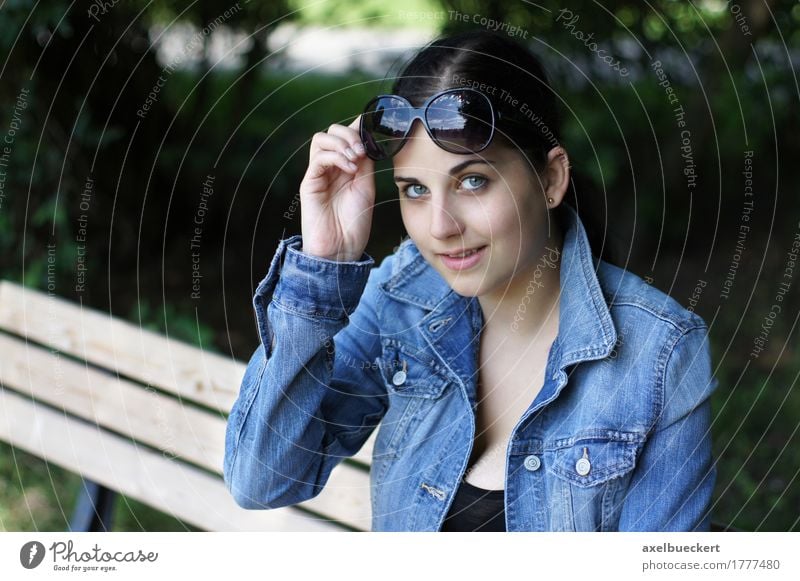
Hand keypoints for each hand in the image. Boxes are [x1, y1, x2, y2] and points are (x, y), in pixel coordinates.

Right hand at [299, 115, 374, 260]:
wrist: (342, 249)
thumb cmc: (354, 222)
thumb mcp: (366, 186)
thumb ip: (365, 163)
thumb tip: (367, 138)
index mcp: (345, 167)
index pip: (346, 136)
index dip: (358, 127)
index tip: (373, 128)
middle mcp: (330, 167)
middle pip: (332, 132)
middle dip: (350, 134)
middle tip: (363, 150)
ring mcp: (318, 174)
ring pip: (321, 139)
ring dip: (342, 143)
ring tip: (356, 158)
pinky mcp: (309, 183)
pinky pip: (318, 157)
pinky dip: (336, 157)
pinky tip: (350, 169)